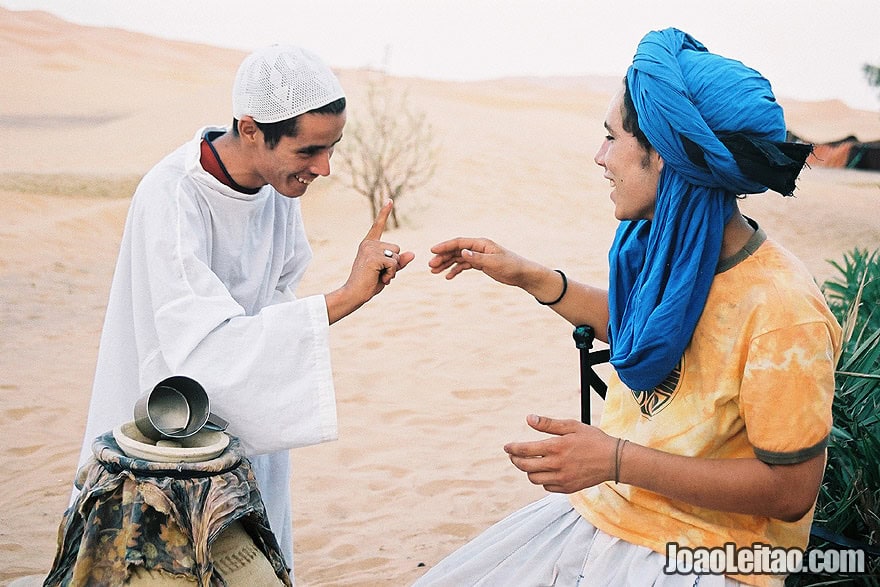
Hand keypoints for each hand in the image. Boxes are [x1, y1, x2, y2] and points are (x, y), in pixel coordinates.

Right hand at [327, 200, 413, 322]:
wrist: (354, 294)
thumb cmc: (369, 283)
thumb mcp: (387, 271)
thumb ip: (399, 262)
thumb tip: (413, 253)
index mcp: (369, 244)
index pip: (378, 225)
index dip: (384, 212)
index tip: (390, 200)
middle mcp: (368, 243)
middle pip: (397, 248)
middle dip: (394, 263)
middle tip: (380, 273)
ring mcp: (370, 249)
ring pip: (397, 256)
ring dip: (393, 269)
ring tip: (379, 276)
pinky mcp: (373, 257)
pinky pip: (394, 264)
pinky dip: (391, 273)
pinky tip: (380, 278)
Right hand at [428, 237, 531, 286]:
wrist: (522, 274)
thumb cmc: (511, 266)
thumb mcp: (494, 263)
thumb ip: (477, 258)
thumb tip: (462, 252)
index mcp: (481, 243)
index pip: (459, 243)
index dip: (445, 246)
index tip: (432, 250)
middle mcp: (478, 248)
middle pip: (456, 250)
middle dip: (442, 257)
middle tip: (431, 265)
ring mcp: (478, 256)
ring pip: (458, 258)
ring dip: (446, 264)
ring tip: (434, 271)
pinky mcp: (480, 264)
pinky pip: (464, 266)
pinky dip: (455, 270)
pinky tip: (448, 277)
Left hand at [503, 414, 617, 493]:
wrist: (614, 460)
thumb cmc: (593, 439)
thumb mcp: (571, 426)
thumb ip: (548, 424)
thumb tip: (528, 418)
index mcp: (556, 447)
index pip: (525, 450)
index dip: (512, 448)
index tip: (506, 447)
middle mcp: (557, 465)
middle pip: (525, 467)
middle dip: (515, 460)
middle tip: (513, 455)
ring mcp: (562, 479)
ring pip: (534, 479)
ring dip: (528, 471)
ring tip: (529, 462)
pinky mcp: (568, 488)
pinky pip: (547, 487)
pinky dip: (542, 479)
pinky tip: (545, 471)